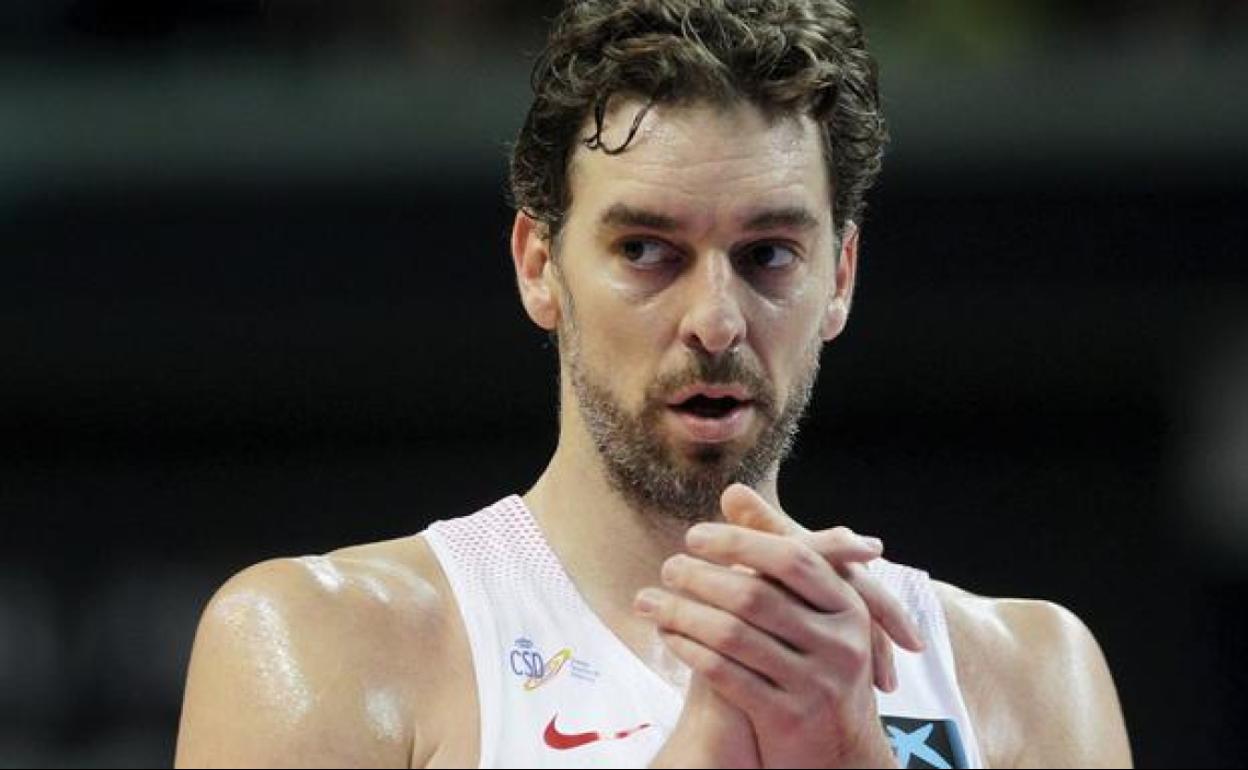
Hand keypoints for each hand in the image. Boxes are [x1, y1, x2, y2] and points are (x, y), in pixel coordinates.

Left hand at [637, 485, 923, 767]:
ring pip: (734, 634)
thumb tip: (733, 491)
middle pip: (756, 595)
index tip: (694, 535)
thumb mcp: (810, 609)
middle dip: (701, 577)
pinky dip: (689, 650)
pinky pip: (725, 674)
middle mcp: (840, 643)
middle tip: (666, 567)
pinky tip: (666, 637)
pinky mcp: (788, 718)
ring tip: (648, 600)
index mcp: (848, 607)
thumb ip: (774, 548)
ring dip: (682, 612)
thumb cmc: (816, 665)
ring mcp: (816, 683)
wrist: (840, 755)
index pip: (791, 558)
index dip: (741, 540)